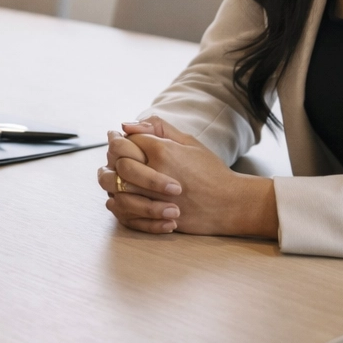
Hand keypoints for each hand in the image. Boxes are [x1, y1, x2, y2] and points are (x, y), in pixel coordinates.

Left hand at [98, 117, 278, 238]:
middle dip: (112, 158)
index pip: (125, 140)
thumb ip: (158, 128)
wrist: (231, 204)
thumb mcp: (189, 141)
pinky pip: (122, 211)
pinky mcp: (155, 217)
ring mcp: (154, 197)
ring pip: (115, 187)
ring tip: (117, 177)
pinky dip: (116, 204)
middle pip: (116, 161)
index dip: (119, 139)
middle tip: (116, 157)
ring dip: (112, 180)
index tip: (120, 140)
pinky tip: (121, 197)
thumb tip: (127, 125)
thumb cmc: (210, 170)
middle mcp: (155, 173)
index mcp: (162, 151)